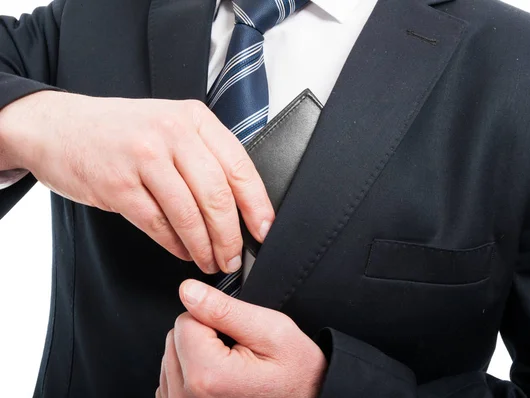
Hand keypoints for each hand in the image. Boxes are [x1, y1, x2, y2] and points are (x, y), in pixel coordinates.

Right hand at [0, 91, 274, 273]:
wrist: (57, 127)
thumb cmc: (121, 132)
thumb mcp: (169, 126)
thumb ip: (203, 156)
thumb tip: (240, 207)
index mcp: (193, 118)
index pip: (239, 167)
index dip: (257, 205)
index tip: (265, 231)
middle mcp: (172, 134)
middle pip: (217, 196)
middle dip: (231, 236)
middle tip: (234, 258)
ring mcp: (143, 157)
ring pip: (189, 215)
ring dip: (205, 247)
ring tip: (211, 262)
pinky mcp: (118, 185)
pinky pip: (158, 225)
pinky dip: (176, 245)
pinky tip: (184, 252)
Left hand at [156, 280, 326, 397]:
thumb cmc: (296, 374)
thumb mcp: (272, 330)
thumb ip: (225, 308)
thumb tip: (189, 291)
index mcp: (209, 375)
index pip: (185, 320)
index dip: (213, 318)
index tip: (236, 334)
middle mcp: (188, 397)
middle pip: (176, 338)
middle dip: (204, 336)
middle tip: (238, 351)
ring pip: (173, 356)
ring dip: (198, 354)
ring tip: (231, 366)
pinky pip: (172, 378)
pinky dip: (192, 373)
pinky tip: (219, 379)